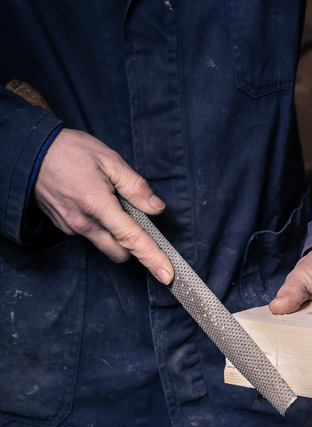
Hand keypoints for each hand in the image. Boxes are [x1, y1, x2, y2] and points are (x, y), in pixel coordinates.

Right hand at [35, 128, 173, 283]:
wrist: (29, 152)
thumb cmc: (70, 151)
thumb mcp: (109, 160)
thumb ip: (136, 186)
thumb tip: (156, 207)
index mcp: (97, 205)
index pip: (131, 239)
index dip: (152, 257)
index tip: (166, 275)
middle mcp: (83, 223)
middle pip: (119, 253)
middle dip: (133, 246)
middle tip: (138, 221)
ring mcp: (71, 227)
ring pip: (104, 245)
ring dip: (116, 235)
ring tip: (111, 203)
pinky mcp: (63, 227)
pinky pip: (90, 235)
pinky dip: (100, 227)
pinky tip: (95, 203)